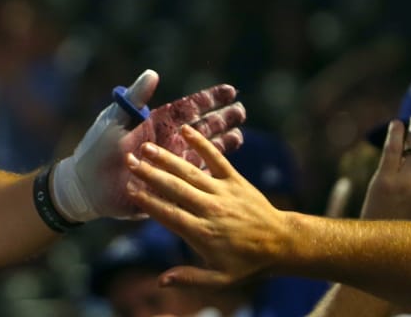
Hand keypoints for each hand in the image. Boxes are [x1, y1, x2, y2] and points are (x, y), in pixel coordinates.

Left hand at [50, 70, 246, 221]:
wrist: (87, 185)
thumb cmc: (97, 150)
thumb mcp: (116, 120)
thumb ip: (136, 98)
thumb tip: (154, 73)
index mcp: (156, 122)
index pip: (189, 107)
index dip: (209, 99)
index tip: (230, 90)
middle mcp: (167, 140)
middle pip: (201, 126)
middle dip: (222, 118)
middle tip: (241, 110)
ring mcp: (170, 161)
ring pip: (203, 149)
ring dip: (222, 141)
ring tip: (240, 132)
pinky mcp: (170, 182)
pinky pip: (196, 173)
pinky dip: (211, 168)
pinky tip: (224, 164)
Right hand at [124, 124, 286, 287]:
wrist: (281, 243)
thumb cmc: (247, 263)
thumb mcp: (220, 279)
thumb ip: (190, 278)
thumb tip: (160, 281)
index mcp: (203, 233)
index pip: (169, 214)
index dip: (148, 202)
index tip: (129, 189)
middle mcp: (211, 209)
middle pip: (175, 189)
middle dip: (150, 174)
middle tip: (129, 161)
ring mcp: (223, 192)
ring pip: (190, 172)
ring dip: (167, 158)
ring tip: (147, 147)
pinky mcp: (236, 180)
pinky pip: (217, 159)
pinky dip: (202, 143)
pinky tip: (186, 130)